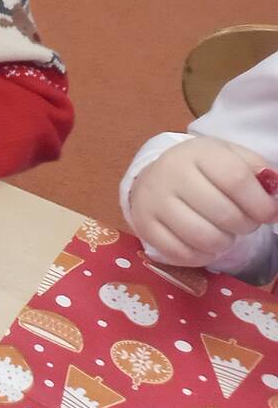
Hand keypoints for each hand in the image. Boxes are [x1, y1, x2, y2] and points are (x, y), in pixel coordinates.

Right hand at [128, 136, 277, 268]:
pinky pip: (182, 253)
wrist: (158, 178)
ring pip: (204, 237)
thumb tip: (273, 192)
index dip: (261, 204)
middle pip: (224, 213)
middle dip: (245, 225)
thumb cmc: (205, 171)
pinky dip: (201, 255)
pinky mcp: (143, 225)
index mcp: (197, 152)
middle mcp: (170, 172)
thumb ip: (258, 171)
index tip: (269, 213)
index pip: (236, 179)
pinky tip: (203, 243)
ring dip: (224, 242)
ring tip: (222, 232)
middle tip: (242, 222)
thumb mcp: (232, 159)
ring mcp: (153, 199)